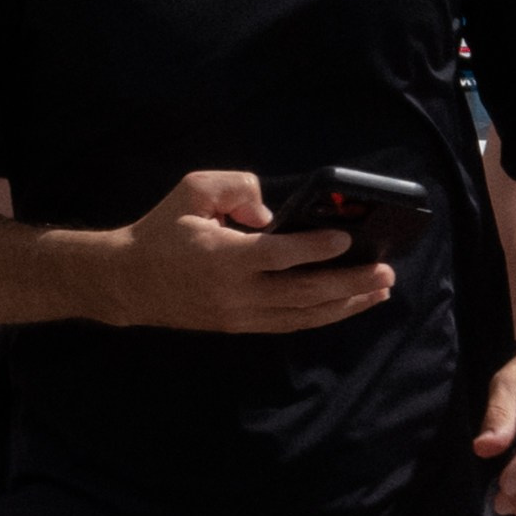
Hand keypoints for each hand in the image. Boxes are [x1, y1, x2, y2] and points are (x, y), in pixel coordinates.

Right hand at [84, 170, 393, 336]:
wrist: (128, 281)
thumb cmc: (162, 230)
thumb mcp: (192, 190)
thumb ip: (236, 188)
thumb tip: (272, 211)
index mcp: (223, 257)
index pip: (278, 256)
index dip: (315, 249)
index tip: (346, 240)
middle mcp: (236, 293)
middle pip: (303, 294)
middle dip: (349, 283)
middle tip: (386, 271)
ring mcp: (240, 316)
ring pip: (303, 316)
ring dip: (346, 305)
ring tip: (380, 291)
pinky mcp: (242, 326)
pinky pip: (291, 325)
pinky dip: (323, 316)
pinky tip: (347, 305)